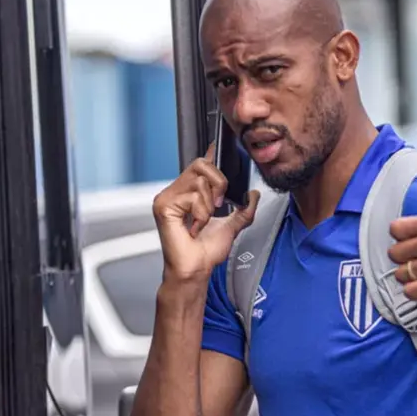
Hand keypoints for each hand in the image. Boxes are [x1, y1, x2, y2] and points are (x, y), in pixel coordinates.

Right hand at [153, 143, 259, 282]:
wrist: (195, 270)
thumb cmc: (205, 252)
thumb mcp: (232, 227)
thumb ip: (244, 210)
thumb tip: (253, 194)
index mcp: (189, 192)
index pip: (200, 164)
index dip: (211, 154)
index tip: (218, 144)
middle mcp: (176, 191)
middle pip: (202, 164)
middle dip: (218, 184)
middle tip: (217, 206)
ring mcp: (167, 197)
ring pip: (199, 180)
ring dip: (209, 205)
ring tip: (201, 222)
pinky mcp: (163, 205)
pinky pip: (192, 197)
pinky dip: (200, 214)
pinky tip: (193, 228)